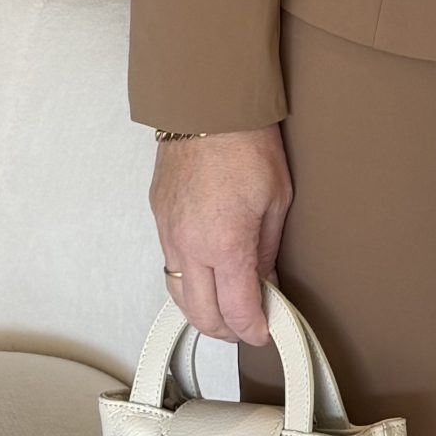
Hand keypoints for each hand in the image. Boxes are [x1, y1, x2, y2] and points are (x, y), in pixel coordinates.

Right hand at [149, 126, 293, 345]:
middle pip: (201, 315)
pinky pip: (168, 265)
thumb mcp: (276, 200)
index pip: (237, 310)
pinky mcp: (158, 218)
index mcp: (225, 245)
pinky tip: (205, 277)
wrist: (207, 104)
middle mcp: (190, 246)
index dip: (254, 329)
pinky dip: (186, 282)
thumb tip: (265, 281)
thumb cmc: (246, 143)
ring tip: (226, 310)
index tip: (266, 331)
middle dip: (227, 331)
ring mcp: (169, 232)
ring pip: (178, 295)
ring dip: (202, 312)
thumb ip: (267, 249)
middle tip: (248, 327)